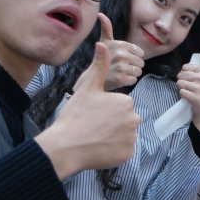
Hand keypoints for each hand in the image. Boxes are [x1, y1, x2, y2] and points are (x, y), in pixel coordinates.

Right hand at [35, 14, 140, 178]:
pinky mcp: (128, 155)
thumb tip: (102, 44)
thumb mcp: (87, 88)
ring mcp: (131, 139)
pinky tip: (99, 147)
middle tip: (93, 126)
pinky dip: (113, 150)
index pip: (120, 105)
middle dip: (112, 122)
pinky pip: (123, 150)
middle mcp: (134, 119)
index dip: (106, 109)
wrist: (66, 146)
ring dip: (113, 136)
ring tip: (95, 136)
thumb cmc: (75, 115)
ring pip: (124, 134)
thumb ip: (99, 67)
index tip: (93, 113)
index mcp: (126, 102)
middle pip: (124, 119)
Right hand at [101, 19, 144, 89]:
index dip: (134, 57)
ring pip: (138, 72)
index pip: (141, 53)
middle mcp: (121, 54)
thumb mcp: (104, 42)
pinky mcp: (121, 79)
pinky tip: (119, 79)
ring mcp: (121, 67)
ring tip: (120, 72)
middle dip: (133, 66)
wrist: (92, 78)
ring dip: (131, 74)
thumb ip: (107, 28)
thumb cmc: (101, 58)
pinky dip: (128, 81)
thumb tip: (100, 14)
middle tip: (121, 67)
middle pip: (141, 63)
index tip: (123, 58)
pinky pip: (134, 80)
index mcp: (121, 44)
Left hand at [178, 56, 199, 134]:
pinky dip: (183, 96)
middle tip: (193, 88)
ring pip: (180, 83)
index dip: (187, 74)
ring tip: (192, 93)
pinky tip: (191, 98)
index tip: (195, 80)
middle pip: (181, 74)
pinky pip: (181, 92)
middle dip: (184, 81)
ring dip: (183, 89)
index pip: (185, 67)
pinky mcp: (195, 97)